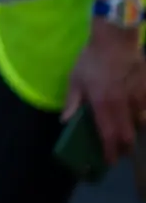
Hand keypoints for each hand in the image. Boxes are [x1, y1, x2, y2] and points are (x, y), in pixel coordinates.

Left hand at [64, 24, 145, 166]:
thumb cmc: (92, 60)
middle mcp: (122, 106)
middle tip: (116, 152)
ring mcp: (138, 100)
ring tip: (123, 136)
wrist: (116, 41)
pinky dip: (139, 117)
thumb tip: (65, 121)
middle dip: (123, 148)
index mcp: (103, 104)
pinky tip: (133, 116)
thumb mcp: (75, 79)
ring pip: (138, 125)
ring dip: (131, 133)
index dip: (109, 151)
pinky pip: (144, 110)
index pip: (108, 135)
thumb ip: (73, 102)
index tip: (108, 162)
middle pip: (127, 135)